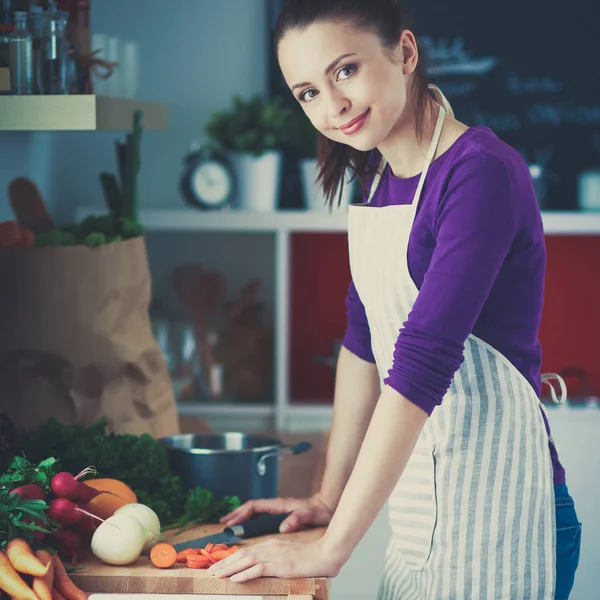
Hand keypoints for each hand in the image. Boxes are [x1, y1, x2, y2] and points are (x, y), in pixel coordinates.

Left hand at [207, 537, 341, 582]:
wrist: (324, 554)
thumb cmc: (308, 557)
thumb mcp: (287, 555)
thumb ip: (273, 559)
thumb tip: (258, 567)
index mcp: (271, 545)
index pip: (246, 551)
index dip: (231, 558)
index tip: (219, 566)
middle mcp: (270, 547)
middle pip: (242, 555)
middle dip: (225, 563)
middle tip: (210, 571)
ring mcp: (275, 556)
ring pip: (247, 561)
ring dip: (230, 568)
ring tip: (217, 575)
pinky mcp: (280, 565)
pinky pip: (259, 569)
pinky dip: (246, 573)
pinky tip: (236, 579)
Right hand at [220, 493, 333, 532]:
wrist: (325, 506)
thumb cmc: (317, 511)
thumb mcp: (307, 515)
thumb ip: (295, 519)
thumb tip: (282, 527)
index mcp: (278, 505)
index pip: (254, 507)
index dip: (241, 514)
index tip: (230, 521)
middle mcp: (275, 505)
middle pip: (250, 507)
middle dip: (236, 514)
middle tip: (223, 523)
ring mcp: (276, 508)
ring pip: (254, 510)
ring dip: (241, 516)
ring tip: (230, 524)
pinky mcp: (279, 513)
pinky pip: (259, 515)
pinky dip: (250, 519)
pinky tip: (247, 526)